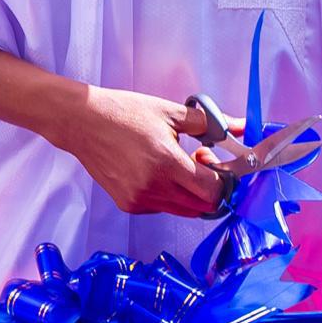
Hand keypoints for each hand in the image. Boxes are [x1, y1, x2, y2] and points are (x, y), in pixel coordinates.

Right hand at [60, 87, 228, 216]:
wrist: (83, 123)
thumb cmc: (123, 113)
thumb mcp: (169, 112)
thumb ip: (209, 123)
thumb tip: (238, 127)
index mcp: (167, 163)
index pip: (212, 191)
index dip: (223, 180)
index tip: (220, 165)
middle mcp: (154, 187)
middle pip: (202, 207)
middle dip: (210, 189)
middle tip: (202, 162)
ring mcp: (140, 200)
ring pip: (183, 210)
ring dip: (190, 193)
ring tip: (178, 165)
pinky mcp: (129, 205)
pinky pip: (162, 208)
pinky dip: (170, 196)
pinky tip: (158, 172)